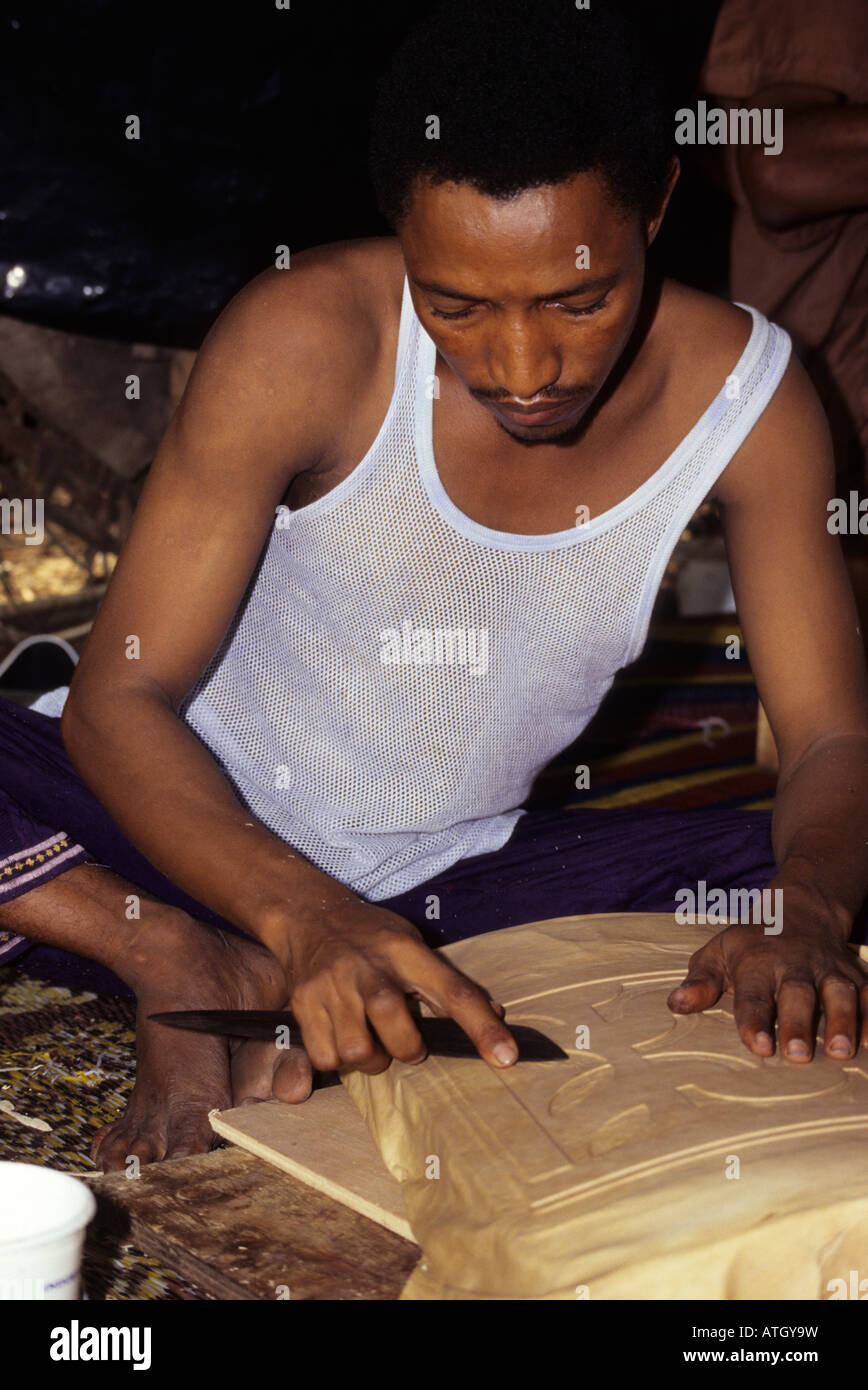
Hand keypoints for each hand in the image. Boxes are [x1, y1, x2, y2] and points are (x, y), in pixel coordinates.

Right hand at [271, 896, 516, 1090]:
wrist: (309, 915)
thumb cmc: (372, 937)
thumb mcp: (412, 943)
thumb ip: (446, 980)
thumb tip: (495, 1016)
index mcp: (406, 951)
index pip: (454, 992)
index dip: (482, 1028)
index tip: (507, 1057)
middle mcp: (369, 968)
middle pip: (399, 1032)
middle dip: (408, 1049)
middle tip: (406, 1043)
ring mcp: (332, 986)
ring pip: (359, 1053)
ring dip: (372, 1060)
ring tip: (372, 1042)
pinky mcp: (303, 1004)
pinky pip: (327, 1058)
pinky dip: (339, 1060)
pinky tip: (343, 1039)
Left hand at [667, 896, 867, 1062]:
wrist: (800, 912)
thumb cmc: (752, 943)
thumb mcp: (718, 953)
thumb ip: (700, 980)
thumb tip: (676, 1003)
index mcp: (758, 963)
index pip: (754, 994)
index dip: (755, 1020)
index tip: (760, 1046)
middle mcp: (796, 965)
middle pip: (798, 994)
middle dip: (799, 1023)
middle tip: (798, 1056)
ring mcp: (828, 970)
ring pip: (839, 992)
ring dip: (842, 1021)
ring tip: (841, 1053)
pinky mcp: (855, 976)